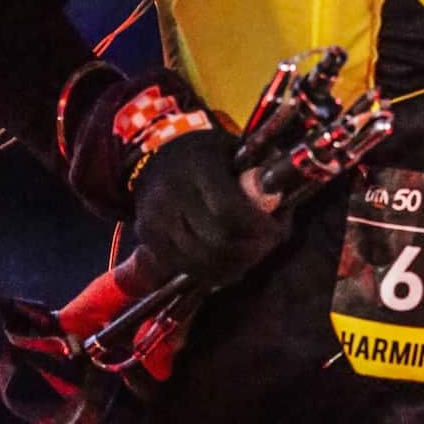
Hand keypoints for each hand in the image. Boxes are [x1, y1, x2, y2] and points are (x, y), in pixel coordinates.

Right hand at [65, 68, 280, 287]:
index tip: (275, 230)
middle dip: (249, 251)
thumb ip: (259, 174)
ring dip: (232, 266)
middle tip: (266, 247)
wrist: (159, 154)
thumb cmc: (209, 155)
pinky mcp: (147, 236)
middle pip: (216, 241)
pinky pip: (183, 267)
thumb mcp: (236, 151)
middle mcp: (170, 192)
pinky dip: (210, 273)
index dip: (257, 228)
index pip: (229, 210)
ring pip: (200, 261)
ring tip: (250, 257)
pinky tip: (227, 264)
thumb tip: (277, 203)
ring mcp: (154, 217)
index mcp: (197, 166)